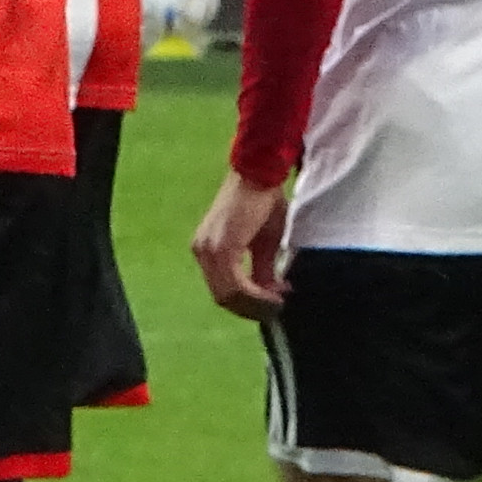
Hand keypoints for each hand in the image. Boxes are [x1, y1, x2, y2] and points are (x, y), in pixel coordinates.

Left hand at [192, 169, 292, 319]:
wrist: (259, 173)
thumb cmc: (263, 201)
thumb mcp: (265, 243)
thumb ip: (261, 270)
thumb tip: (270, 295)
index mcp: (208, 249)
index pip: (222, 290)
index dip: (249, 304)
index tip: (275, 304)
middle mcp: (202, 251)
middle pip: (223, 298)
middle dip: (253, 308)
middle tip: (278, 308)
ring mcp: (208, 250)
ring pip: (228, 295)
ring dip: (256, 304)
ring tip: (279, 301)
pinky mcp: (220, 248)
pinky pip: (235, 285)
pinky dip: (256, 295)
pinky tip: (273, 294)